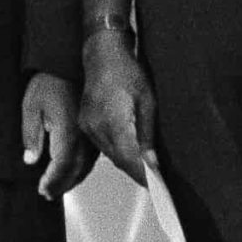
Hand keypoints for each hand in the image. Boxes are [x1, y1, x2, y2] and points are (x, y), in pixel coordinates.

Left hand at [21, 72, 94, 197]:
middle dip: (61, 184)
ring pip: (86, 166)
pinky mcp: (95, 132)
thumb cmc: (47, 84)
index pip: (62, 165)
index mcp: (68, 132)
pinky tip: (72, 172)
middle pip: (76, 170)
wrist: (66, 65)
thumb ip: (31, 136)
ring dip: (72, 180)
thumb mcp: (31, 107)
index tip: (42, 190)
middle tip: (47, 194)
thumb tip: (30, 161)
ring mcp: (92, 135)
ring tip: (57, 188)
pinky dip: (81, 169)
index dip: (52, 180)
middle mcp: (84, 137)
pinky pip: (91, 158)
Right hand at [79, 33, 158, 185]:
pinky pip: (102, 145)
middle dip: (137, 172)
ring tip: (146, 169)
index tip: (157, 187)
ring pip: (109, 154)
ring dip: (126, 162)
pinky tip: (128, 151)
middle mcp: (96, 127)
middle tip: (156, 181)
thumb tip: (152, 163)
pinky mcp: (84, 123)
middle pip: (118, 160)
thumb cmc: (127, 72)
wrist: (102, 54)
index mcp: (113, 122)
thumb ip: (147, 135)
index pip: (129, 159)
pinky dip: (116, 152)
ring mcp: (87, 125)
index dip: (144, 176)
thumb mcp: (147, 102)